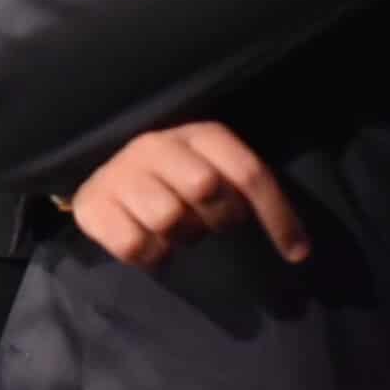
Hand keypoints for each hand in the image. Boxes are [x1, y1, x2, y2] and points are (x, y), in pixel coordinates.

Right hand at [69, 121, 308, 269]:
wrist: (109, 186)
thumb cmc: (177, 185)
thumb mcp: (216, 174)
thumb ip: (245, 189)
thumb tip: (297, 246)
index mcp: (196, 135)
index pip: (247, 170)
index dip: (277, 214)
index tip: (296, 254)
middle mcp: (155, 144)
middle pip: (205, 186)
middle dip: (215, 219)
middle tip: (205, 225)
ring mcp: (120, 171)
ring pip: (167, 215)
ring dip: (178, 237)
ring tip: (173, 231)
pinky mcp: (92, 202)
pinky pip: (134, 244)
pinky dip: (149, 254)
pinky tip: (149, 243)